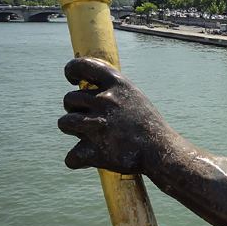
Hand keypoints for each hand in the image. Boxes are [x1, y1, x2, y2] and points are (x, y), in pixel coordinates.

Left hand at [58, 57, 170, 173]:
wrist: (162, 151)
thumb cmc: (149, 125)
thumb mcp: (134, 96)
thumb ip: (112, 89)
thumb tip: (85, 86)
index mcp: (117, 84)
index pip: (81, 65)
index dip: (71, 71)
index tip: (73, 80)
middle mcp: (105, 100)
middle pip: (69, 99)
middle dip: (74, 109)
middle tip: (90, 119)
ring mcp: (98, 125)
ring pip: (64, 123)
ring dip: (73, 130)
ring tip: (89, 135)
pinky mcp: (94, 151)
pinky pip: (71, 156)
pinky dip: (78, 160)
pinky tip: (91, 157)